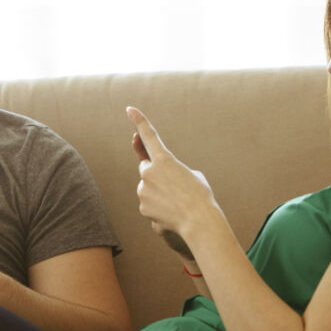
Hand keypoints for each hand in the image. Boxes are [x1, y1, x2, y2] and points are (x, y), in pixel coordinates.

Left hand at [127, 107, 224, 255]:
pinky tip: (170, 212)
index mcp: (164, 159)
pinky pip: (148, 203)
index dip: (138, 121)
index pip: (149, 136)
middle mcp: (149, 172)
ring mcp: (143, 190)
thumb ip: (173, 171)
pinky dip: (157, 206)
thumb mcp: (193, 176)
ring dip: (158, 192)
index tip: (129, 109)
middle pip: (146, 167)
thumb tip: (163, 180)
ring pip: (147, 187)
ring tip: (176, 201)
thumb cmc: (201, 196)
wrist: (199, 221)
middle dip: (155, 172)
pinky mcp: (142, 206)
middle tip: (171, 184)